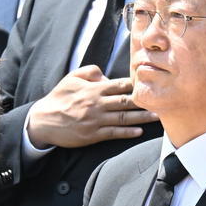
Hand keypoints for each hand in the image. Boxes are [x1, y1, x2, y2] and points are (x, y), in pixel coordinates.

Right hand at [26, 67, 158, 148]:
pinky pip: (113, 133)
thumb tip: (106, 74)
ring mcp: (95, 120)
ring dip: (142, 118)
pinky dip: (127, 132)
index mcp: (93, 89)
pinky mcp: (92, 134)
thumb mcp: (71, 78)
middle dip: (144, 101)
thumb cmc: (58, 98)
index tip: (150, 83)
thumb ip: (90, 71)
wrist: (43, 121)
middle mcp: (97, 104)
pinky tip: (139, 131)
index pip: (120, 84)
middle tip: (162, 100)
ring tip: (157, 117)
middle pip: (126, 102)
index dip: (136, 84)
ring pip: (123, 118)